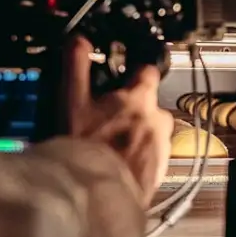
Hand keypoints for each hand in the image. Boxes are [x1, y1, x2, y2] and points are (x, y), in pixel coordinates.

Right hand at [65, 37, 173, 207]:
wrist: (99, 194)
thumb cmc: (87, 148)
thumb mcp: (74, 101)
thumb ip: (77, 67)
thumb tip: (79, 43)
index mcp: (140, 98)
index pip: (147, 71)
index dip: (134, 74)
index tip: (122, 80)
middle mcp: (158, 118)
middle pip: (149, 104)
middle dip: (133, 110)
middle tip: (109, 119)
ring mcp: (162, 144)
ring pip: (151, 130)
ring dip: (137, 134)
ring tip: (112, 144)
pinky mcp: (161, 167)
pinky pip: (152, 154)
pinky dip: (140, 155)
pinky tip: (119, 161)